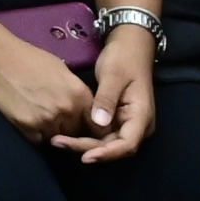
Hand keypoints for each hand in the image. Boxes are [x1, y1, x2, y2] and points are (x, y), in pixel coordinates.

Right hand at [0, 23, 101, 141]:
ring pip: (58, 139)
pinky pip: (39, 140)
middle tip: (60, 121)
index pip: (96, 123)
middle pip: (77, 133)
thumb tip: (82, 106)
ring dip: (53, 133)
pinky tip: (30, 121)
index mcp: (78, 94)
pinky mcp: (26, 128)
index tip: (86, 126)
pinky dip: (36, 134)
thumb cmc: (29, 57)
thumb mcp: (61, 69)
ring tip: (43, 119)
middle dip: (71, 129)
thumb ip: (75, 91)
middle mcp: (66, 110)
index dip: (92, 125)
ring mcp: (46, 121)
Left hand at [62, 24, 155, 161]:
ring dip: (84, 144)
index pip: (127, 145)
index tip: (85, 156)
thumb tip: (99, 123)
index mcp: (141, 116)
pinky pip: (102, 134)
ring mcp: (126, 123)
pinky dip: (86, 136)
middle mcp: (137, 125)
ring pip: (106, 143)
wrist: (130, 45)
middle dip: (88, 148)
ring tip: (58, 141)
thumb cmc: (124, 57)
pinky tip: (66, 134)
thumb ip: (106, 99)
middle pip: (114, 147)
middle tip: (59, 143)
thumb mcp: (113, 75)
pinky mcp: (115, 119)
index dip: (106, 153)